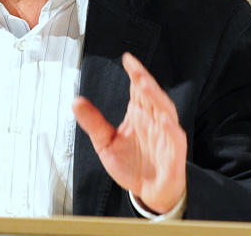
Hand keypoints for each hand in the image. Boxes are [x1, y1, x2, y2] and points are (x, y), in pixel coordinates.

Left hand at [72, 52, 186, 214]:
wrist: (148, 192)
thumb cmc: (131, 164)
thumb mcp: (105, 142)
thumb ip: (93, 122)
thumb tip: (75, 101)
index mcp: (139, 113)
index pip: (138, 89)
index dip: (135, 73)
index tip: (127, 59)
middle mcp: (154, 119)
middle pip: (151, 95)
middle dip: (144, 81)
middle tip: (134, 69)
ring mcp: (165, 134)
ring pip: (165, 111)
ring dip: (156, 98)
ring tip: (145, 85)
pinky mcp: (174, 152)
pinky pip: (175, 138)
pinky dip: (170, 128)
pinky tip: (164, 120)